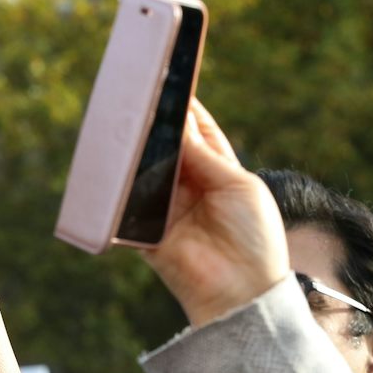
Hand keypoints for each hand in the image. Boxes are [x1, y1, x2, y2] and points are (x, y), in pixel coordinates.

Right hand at [142, 98, 289, 328]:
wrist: (242, 291)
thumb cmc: (253, 237)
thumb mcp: (238, 185)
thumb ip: (205, 155)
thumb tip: (178, 122)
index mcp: (219, 171)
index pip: (197, 129)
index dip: (184, 106)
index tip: (170, 80)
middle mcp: (190, 186)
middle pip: (167, 146)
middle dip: (156, 124)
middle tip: (142, 97)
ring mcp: (166, 208)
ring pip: (146, 170)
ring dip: (138, 151)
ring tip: (130, 125)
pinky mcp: (146, 232)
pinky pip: (128, 205)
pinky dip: (122, 188)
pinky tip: (118, 165)